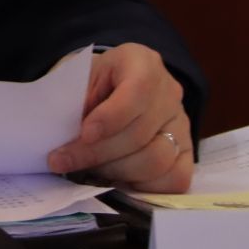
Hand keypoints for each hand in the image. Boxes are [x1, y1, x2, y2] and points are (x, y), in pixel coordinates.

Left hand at [45, 44, 191, 192]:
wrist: (110, 90)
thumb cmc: (90, 84)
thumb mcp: (76, 80)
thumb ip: (71, 102)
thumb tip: (63, 138)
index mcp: (142, 62)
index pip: (137, 91)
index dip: (110, 118)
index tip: (84, 134)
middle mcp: (169, 92)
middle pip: (140, 134)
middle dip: (97, 153)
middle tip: (63, 161)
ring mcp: (181, 123)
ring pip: (156, 160)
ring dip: (115, 172)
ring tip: (88, 170)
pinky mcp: (186, 153)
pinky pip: (175, 179)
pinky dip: (142, 186)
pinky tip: (117, 179)